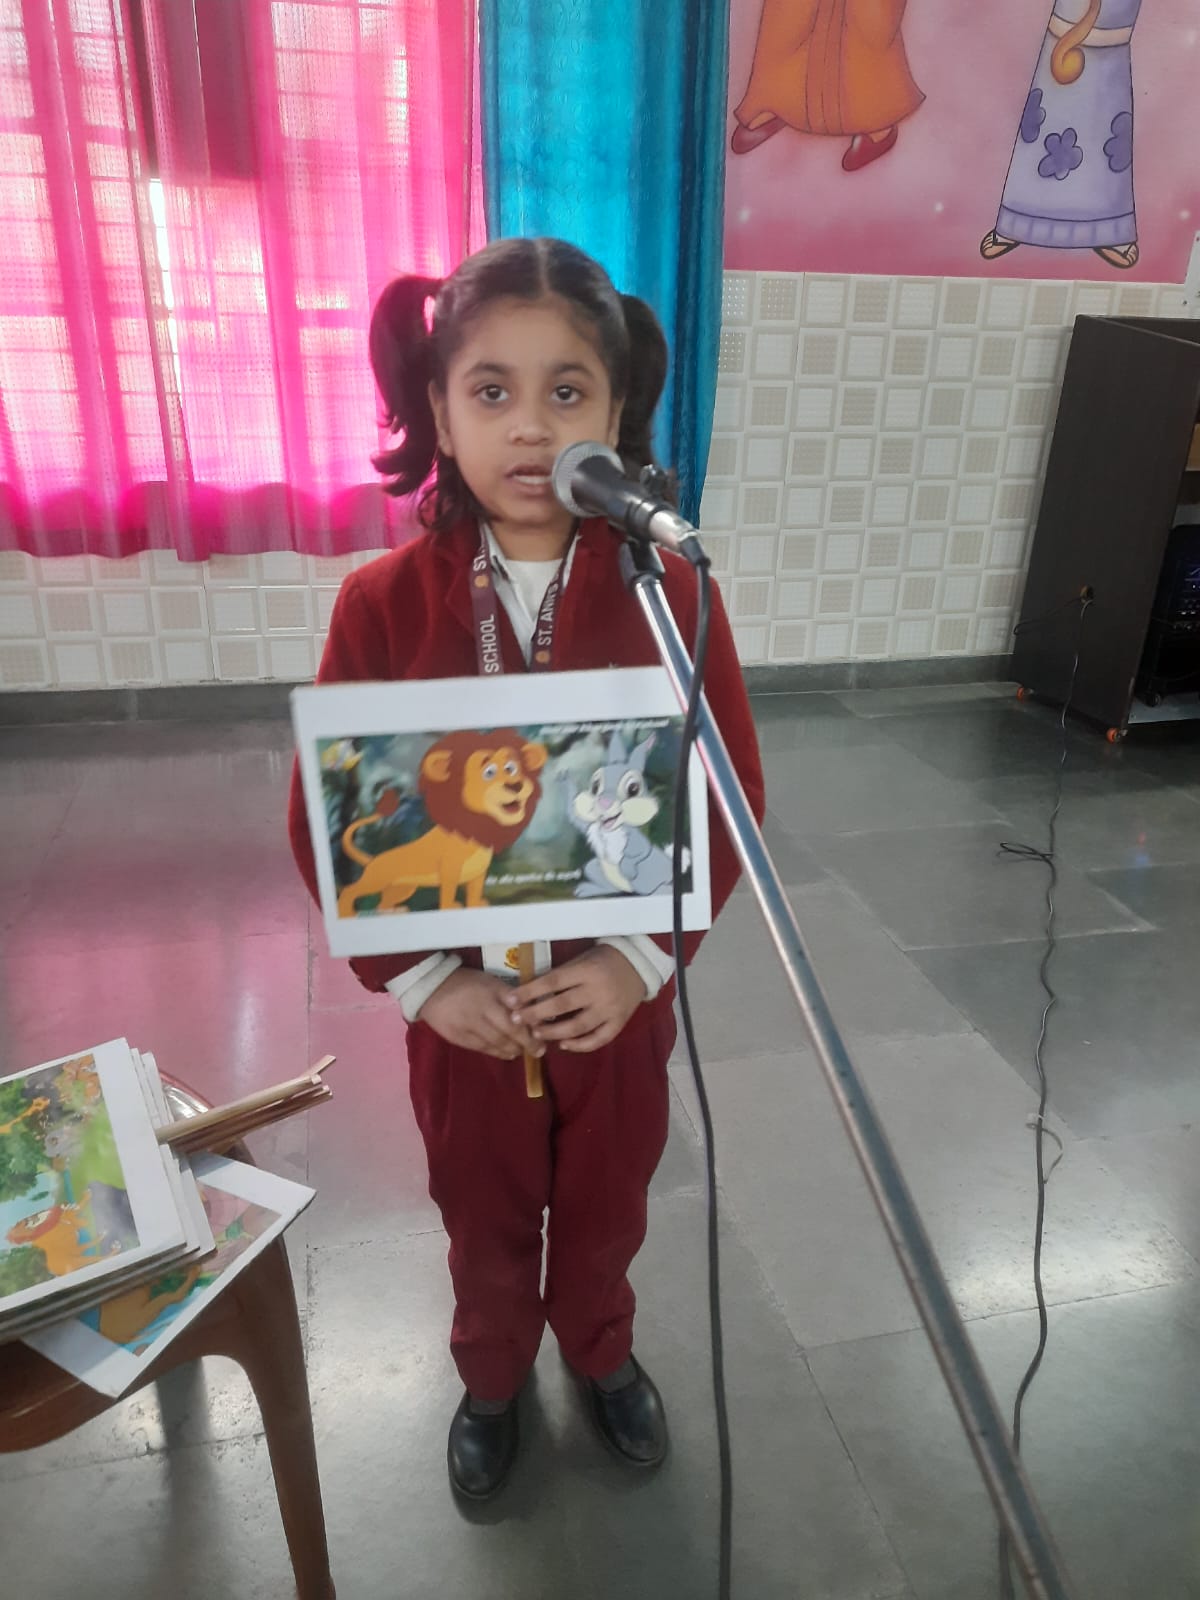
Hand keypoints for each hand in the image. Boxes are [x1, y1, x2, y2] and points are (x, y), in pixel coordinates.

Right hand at [420, 969, 543, 1060]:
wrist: (431, 989)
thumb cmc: (467, 983)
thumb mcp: (490, 982)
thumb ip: (509, 995)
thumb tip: (532, 1008)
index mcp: (491, 993)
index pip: (516, 1013)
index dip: (531, 1026)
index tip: (544, 1033)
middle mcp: (481, 1010)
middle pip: (509, 1031)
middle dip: (527, 1043)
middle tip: (540, 1050)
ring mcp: (469, 1026)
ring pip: (497, 1043)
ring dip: (514, 1049)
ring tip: (524, 1051)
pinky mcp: (459, 1038)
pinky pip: (483, 1048)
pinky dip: (498, 1053)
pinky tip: (508, 1054)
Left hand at [506, 947, 645, 1053]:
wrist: (638, 966)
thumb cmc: (602, 960)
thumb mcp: (580, 960)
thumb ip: (559, 976)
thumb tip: (527, 993)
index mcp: (586, 970)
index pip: (552, 982)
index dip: (529, 992)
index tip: (510, 1000)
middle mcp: (598, 990)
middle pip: (562, 1005)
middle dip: (535, 1014)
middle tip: (516, 1020)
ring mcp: (610, 1009)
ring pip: (578, 1026)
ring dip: (554, 1032)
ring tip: (536, 1033)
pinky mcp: (619, 1023)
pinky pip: (598, 1039)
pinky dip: (580, 1045)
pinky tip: (564, 1044)